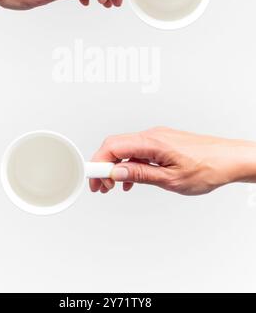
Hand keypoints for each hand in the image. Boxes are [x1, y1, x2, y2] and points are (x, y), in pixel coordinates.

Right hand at [89, 127, 255, 194]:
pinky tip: (131, 179)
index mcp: (152, 141)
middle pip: (116, 145)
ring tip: (113, 186)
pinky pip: (139, 151)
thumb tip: (117, 171)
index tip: (91, 176)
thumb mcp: (171, 179)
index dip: (98, 161)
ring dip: (116, 166)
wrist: (230, 159)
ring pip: (127, 149)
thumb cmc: (208, 167)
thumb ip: (141, 174)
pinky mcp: (163, 143)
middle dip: (104, 165)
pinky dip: (130, 164)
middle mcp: (152, 135)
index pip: (113, 146)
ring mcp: (158, 138)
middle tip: (100, 186)